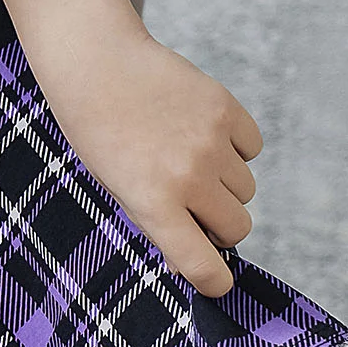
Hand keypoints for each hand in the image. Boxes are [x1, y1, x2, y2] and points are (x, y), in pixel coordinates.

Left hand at [36, 26, 261, 299]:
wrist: (95, 64)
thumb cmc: (98, 133)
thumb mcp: (114, 187)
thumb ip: (156, 222)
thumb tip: (197, 261)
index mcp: (152, 204)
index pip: (202, 264)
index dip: (214, 281)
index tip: (216, 282)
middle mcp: (187, 177)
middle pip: (236, 227)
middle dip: (220, 226)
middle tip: (194, 209)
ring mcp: (210, 142)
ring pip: (245, 189)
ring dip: (225, 186)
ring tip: (187, 160)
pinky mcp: (226, 109)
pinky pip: (252, 149)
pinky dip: (235, 149)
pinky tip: (201, 134)